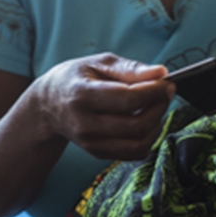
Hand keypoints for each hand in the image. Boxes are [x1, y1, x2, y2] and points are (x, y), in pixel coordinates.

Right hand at [38, 53, 175, 160]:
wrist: (48, 104)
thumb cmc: (77, 78)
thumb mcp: (99, 63)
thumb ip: (131, 68)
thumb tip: (161, 73)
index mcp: (82, 95)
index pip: (128, 100)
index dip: (154, 92)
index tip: (167, 83)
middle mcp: (84, 124)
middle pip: (136, 125)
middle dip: (159, 108)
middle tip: (165, 93)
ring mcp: (90, 143)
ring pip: (138, 143)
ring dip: (156, 125)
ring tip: (156, 107)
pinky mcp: (98, 153)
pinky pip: (134, 153)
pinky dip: (148, 138)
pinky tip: (146, 122)